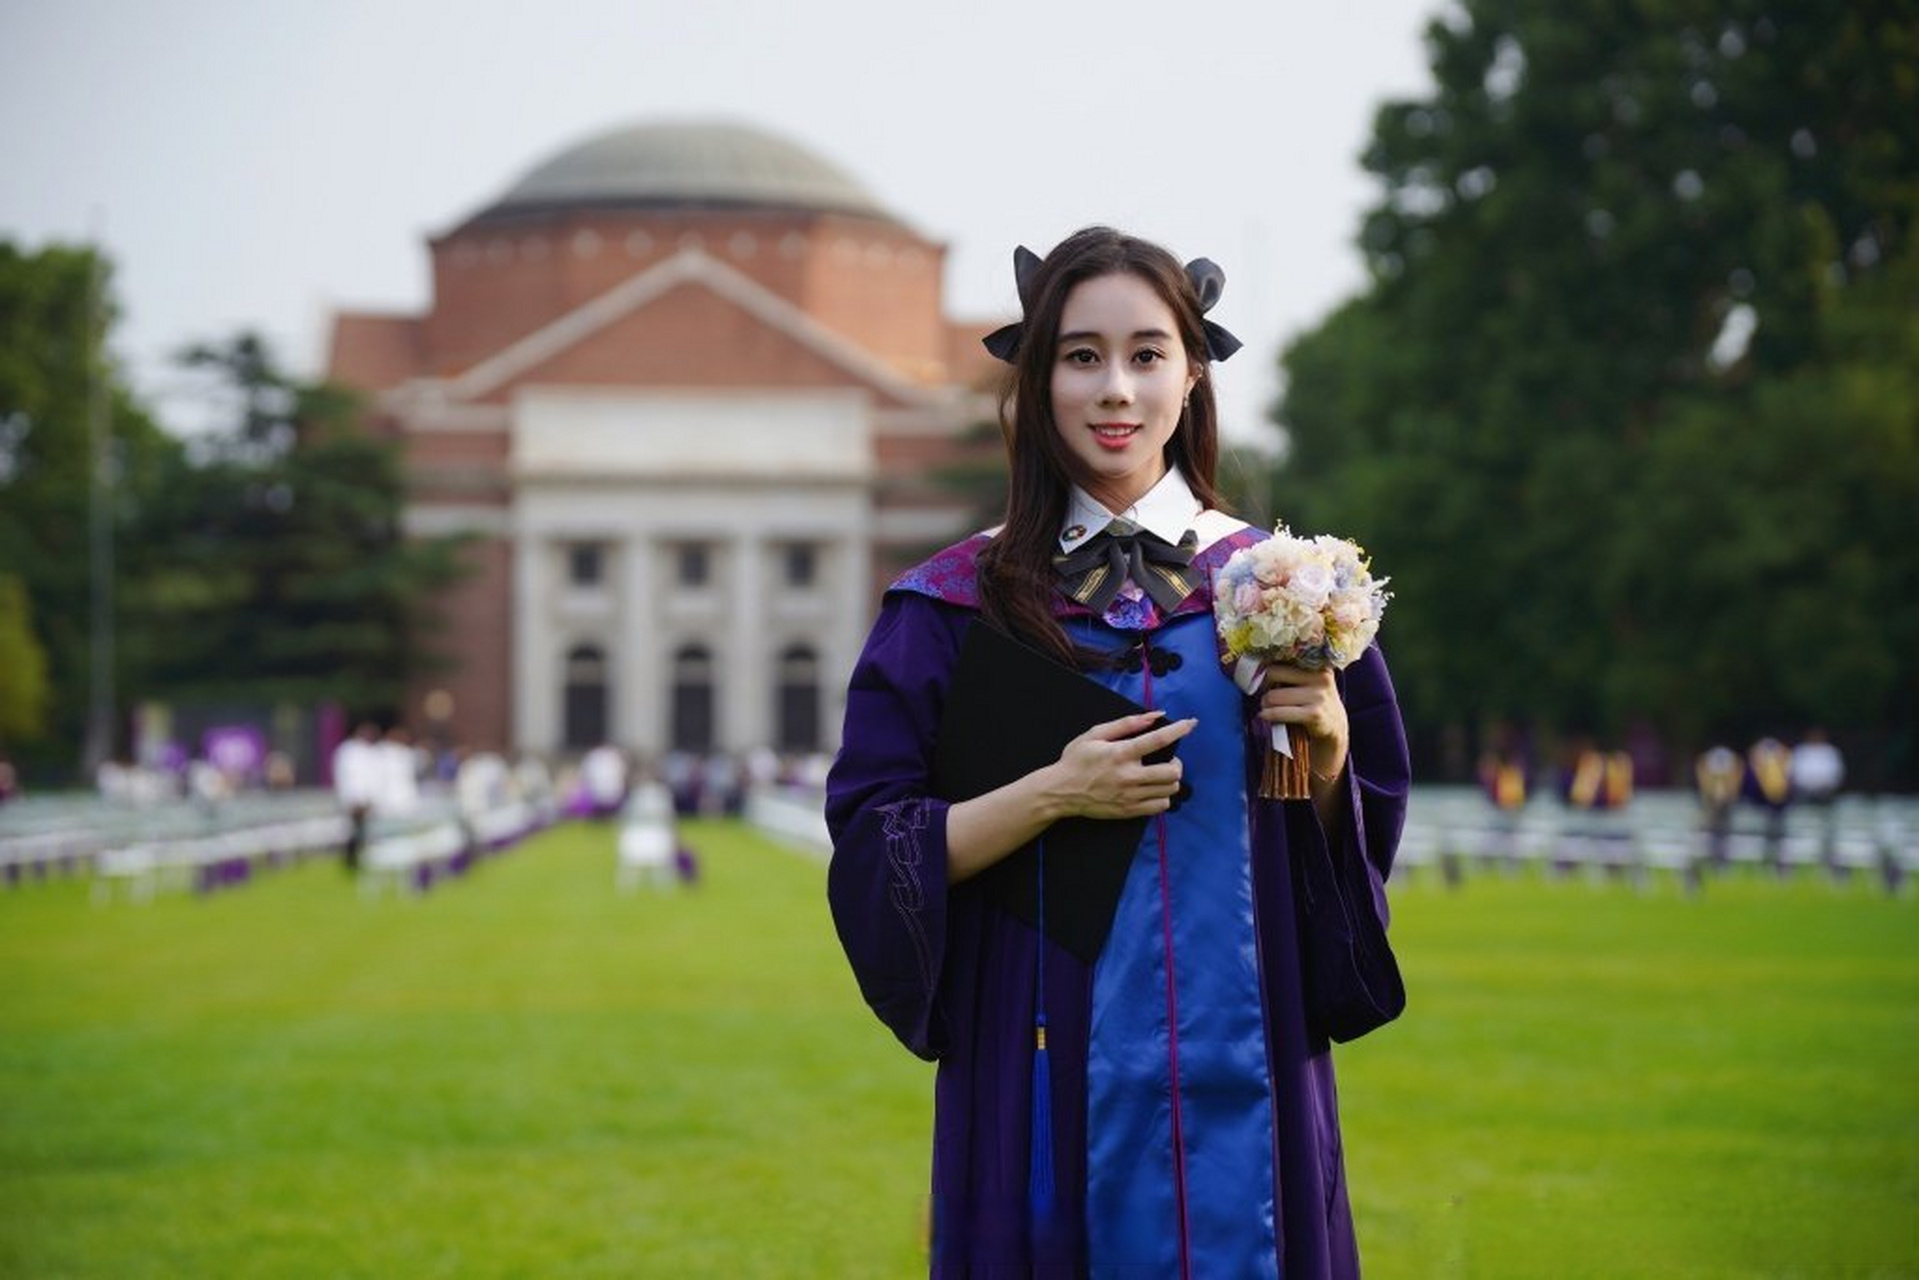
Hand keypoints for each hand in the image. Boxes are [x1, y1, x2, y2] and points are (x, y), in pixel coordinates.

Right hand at [1046, 711, 1195, 819]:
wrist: (1060, 792)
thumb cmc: (1076, 760)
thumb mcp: (1095, 734)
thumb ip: (1126, 724)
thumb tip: (1155, 716)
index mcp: (1120, 754)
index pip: (1157, 740)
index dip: (1178, 730)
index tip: (1191, 724)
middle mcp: (1128, 776)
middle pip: (1172, 771)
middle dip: (1176, 763)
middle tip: (1167, 760)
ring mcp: (1130, 796)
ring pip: (1170, 790)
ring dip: (1170, 780)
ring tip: (1159, 775)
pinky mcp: (1129, 810)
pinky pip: (1161, 806)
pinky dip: (1163, 796)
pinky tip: (1152, 789)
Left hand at [1258, 664, 1348, 781]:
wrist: (1334, 724)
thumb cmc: (1313, 698)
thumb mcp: (1309, 678)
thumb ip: (1290, 669)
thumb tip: (1255, 665)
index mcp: (1317, 663)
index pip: (1281, 656)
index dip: (1264, 665)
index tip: (1257, 673)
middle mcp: (1320, 676)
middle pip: (1272, 673)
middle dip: (1262, 685)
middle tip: (1261, 692)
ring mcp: (1318, 695)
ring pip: (1273, 695)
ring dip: (1264, 703)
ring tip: (1267, 706)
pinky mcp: (1314, 714)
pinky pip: (1279, 713)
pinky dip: (1268, 715)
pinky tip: (1265, 716)